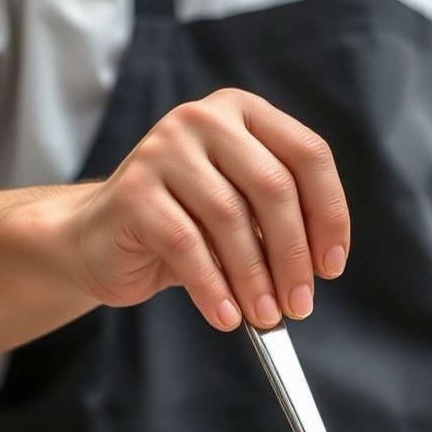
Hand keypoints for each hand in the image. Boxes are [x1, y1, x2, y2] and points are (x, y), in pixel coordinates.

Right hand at [55, 88, 349, 328]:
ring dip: (255, 279)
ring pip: (231, 218)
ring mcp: (164, 149)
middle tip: (299, 304)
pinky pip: (186, 245)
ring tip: (264, 317)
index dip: (329, 215)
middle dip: (293, 256)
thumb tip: (316, 270)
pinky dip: (213, 288)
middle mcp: (205, 119)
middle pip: (274, 187)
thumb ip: (277, 224)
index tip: (331, 266)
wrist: (100, 238)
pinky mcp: (133, 190)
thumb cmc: (182, 226)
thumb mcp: (241, 214)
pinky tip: (226, 316)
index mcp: (244, 114)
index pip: (309, 155)